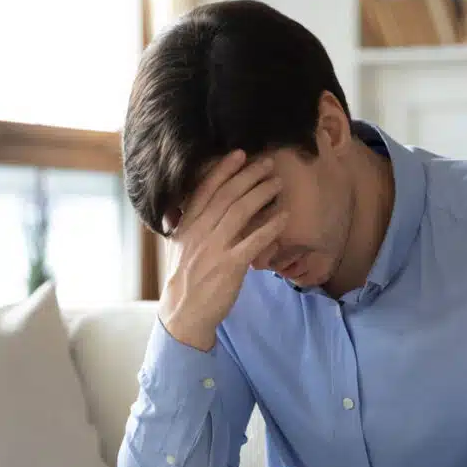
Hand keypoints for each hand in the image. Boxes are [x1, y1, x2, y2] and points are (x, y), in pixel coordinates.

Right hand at [158, 150, 287, 350]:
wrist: (184, 313)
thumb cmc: (186, 279)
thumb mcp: (181, 246)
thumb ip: (188, 224)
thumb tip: (194, 204)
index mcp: (187, 225)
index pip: (205, 189)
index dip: (223, 169)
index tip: (239, 154)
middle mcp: (199, 232)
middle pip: (227, 195)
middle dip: (250, 175)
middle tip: (268, 163)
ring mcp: (214, 248)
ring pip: (240, 211)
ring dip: (262, 193)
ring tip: (278, 183)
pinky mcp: (230, 266)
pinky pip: (253, 241)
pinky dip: (270, 226)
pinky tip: (284, 217)